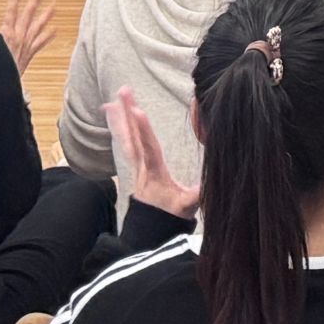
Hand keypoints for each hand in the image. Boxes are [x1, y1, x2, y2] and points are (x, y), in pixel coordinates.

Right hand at [0, 0, 55, 75]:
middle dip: (34, 1)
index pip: (10, 11)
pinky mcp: (29, 54)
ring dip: (46, 15)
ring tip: (54, 5)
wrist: (0, 83)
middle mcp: (18, 36)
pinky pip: (40, 43)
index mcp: (6, 33)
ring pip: (38, 26)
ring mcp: (26, 45)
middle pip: (28, 14)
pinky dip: (47, 36)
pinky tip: (55, 30)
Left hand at [105, 85, 199, 219]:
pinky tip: (114, 119)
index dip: (144, 131)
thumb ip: (199, 195)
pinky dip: (119, 130)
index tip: (137, 111)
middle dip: (128, 114)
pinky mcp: (135, 168)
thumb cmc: (170, 217)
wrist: (151, 232)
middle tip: (122, 91)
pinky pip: (125, 145)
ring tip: (111, 100)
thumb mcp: (187, 207)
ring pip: (126, 140)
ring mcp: (137, 168)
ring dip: (120, 119)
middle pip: (134, 138)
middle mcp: (143, 168)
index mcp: (156, 174)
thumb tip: (213, 182)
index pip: (149, 149)